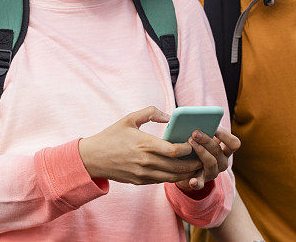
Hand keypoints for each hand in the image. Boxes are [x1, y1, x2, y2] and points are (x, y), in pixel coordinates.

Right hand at [78, 106, 201, 184]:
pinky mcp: (140, 181)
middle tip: (203, 156)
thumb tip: (169, 116)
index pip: (175, 150)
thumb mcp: (129, 118)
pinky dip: (174, 177)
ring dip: (187, 172)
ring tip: (195, 165)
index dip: (189, 148)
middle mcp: (146, 161)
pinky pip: (162, 181)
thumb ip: (150, 113)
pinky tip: (180, 170)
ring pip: (173, 177)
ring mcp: (143, 174)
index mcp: (144, 144)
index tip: (194, 142)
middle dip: (193, 162)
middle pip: (178, 166)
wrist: (92, 158)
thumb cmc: (111, 136)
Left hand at [175, 127, 240, 192]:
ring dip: (201, 151)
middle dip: (207, 140)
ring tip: (190, 142)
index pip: (234, 143)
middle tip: (195, 132)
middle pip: (218, 151)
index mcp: (225, 151)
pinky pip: (200, 183)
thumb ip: (203, 130)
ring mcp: (212, 172)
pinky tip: (191, 181)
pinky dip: (196, 183)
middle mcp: (222, 162)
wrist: (188, 167)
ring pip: (211, 162)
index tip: (215, 127)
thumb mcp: (203, 138)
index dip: (226, 135)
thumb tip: (195, 119)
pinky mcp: (201, 181)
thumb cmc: (197, 146)